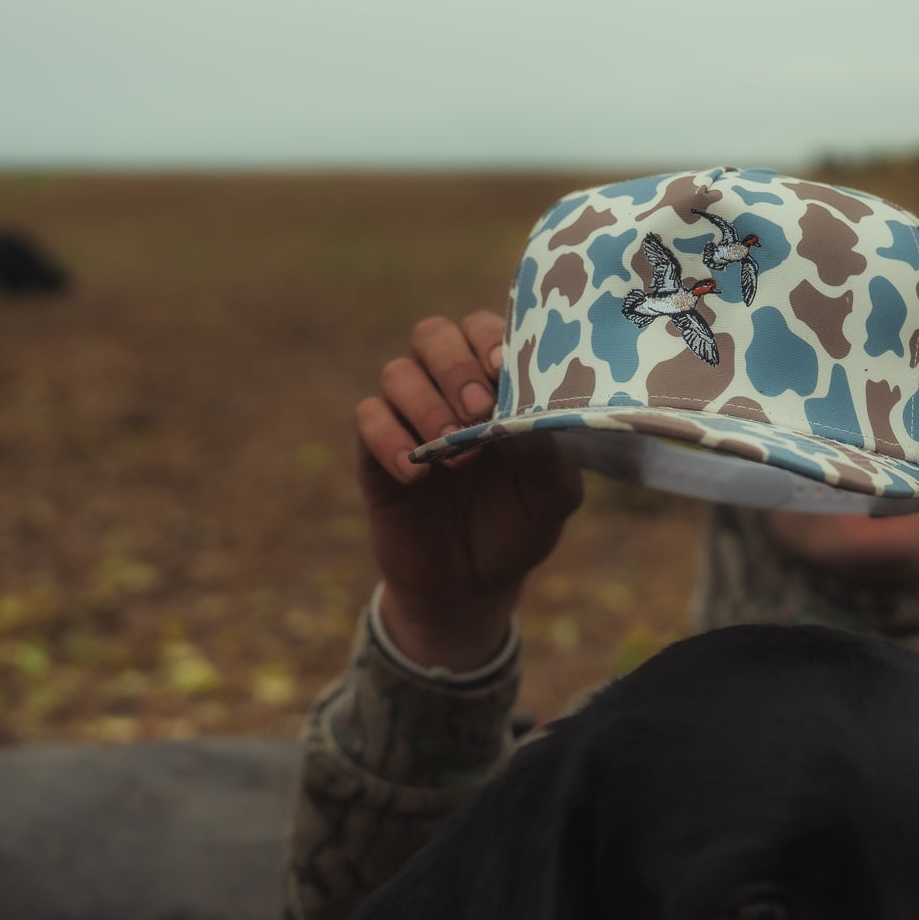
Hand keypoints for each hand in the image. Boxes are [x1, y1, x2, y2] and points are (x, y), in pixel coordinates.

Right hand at [355, 313, 583, 670]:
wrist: (472, 588)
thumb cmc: (518, 527)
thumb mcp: (552, 497)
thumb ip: (549, 453)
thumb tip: (531, 414)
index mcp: (497, 386)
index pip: (485, 331)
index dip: (490, 337)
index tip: (502, 367)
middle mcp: (448, 390)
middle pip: (433, 335)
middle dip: (455, 366)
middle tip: (478, 410)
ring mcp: (409, 418)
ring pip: (397, 372)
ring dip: (425, 404)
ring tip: (455, 453)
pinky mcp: (374, 454)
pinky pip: (367, 418)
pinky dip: (389, 439)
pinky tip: (417, 476)